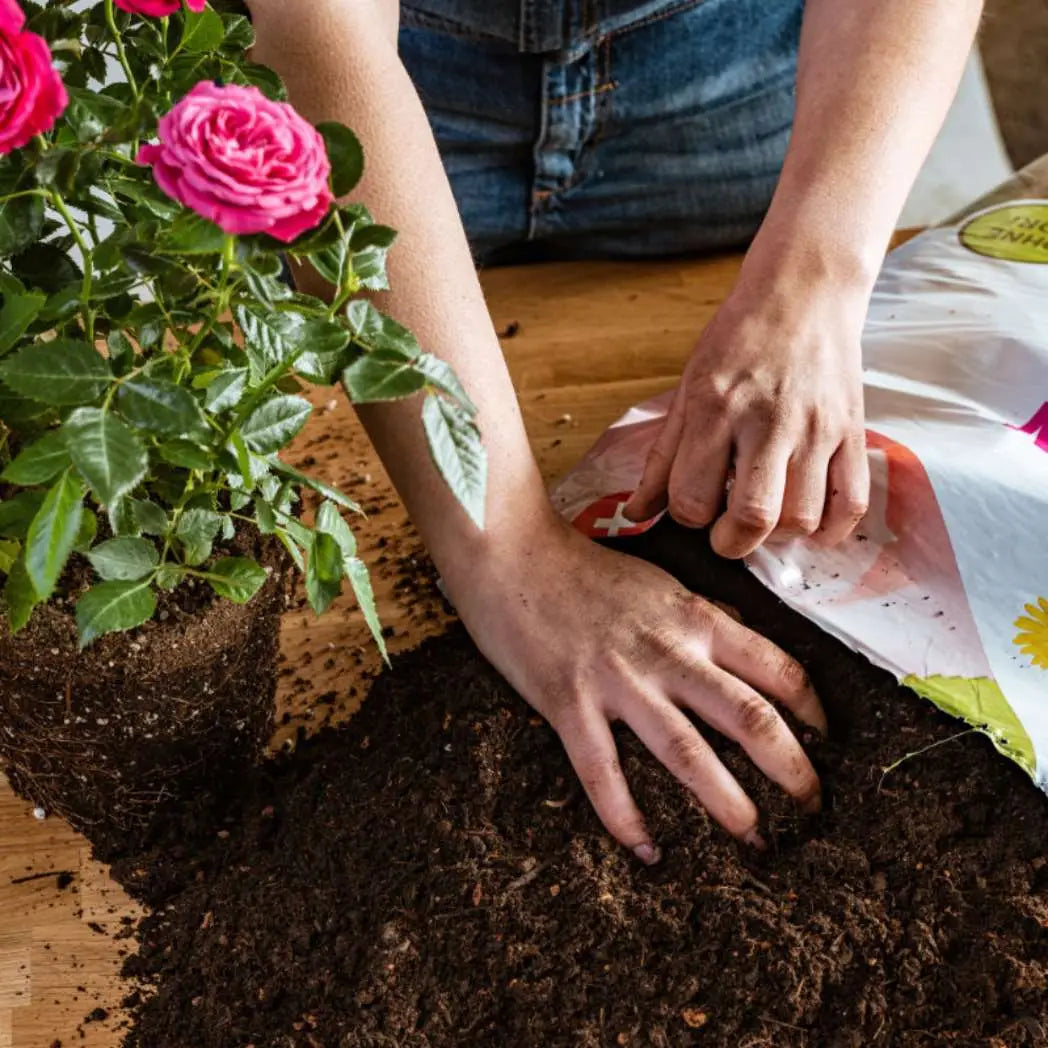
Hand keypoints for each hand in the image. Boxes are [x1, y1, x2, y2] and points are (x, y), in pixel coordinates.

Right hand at [446, 517, 825, 861]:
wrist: (513, 552)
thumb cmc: (584, 568)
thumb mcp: (659, 583)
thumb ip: (701, 617)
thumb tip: (741, 642)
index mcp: (694, 618)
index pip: (777, 668)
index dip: (811, 711)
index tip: (824, 741)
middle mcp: (667, 651)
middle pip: (748, 717)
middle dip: (791, 770)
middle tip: (811, 808)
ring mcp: (617, 679)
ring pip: (686, 751)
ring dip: (727, 803)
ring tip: (754, 840)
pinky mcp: (569, 702)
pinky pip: (601, 770)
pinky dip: (625, 816)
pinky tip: (645, 849)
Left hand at [624, 277, 870, 557]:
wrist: (804, 291)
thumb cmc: (738, 340)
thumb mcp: (688, 390)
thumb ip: (663, 459)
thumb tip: (635, 515)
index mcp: (716, 410)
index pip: (693, 499)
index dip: (688, 518)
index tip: (694, 506)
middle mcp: (768, 421)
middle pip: (753, 518)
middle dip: (732, 543)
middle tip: (726, 533)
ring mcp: (816, 428)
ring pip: (802, 518)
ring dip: (778, 536)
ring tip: (767, 516)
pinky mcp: (853, 430)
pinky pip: (852, 503)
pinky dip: (832, 529)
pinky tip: (811, 524)